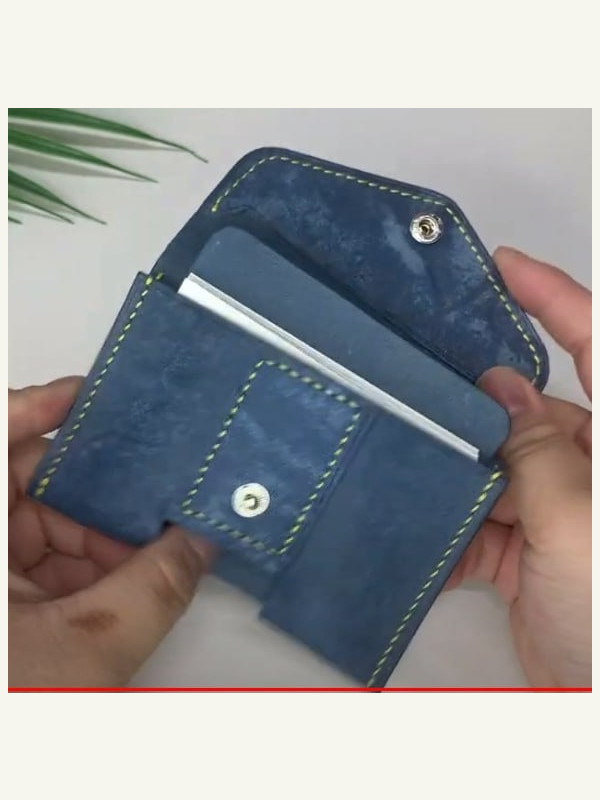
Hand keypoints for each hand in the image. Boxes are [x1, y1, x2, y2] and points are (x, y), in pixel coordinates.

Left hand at [8, 378, 213, 686]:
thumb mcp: (86, 650)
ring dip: (96, 540)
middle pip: (26, 485)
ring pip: (38, 528)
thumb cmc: (7, 714)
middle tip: (148, 489)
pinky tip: (122, 576)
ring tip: (149, 548)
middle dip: (95, 493)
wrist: (10, 749)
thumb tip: (199, 544)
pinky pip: (36, 565)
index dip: (40, 406)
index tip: (90, 395)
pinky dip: (82, 568)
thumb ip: (156, 588)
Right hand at [447, 247, 590, 686]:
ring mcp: (561, 510)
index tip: (505, 267)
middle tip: (428, 387)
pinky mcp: (531, 549)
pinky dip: (455, 529)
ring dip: (460, 477)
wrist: (593, 708)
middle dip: (481, 412)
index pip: (598, 346)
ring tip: (417, 465)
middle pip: (532, 415)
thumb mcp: (581, 525)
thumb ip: (540, 454)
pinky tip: (431, 532)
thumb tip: (506, 393)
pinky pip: (483, 521)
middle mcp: (594, 470)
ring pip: (497, 468)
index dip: (555, 299)